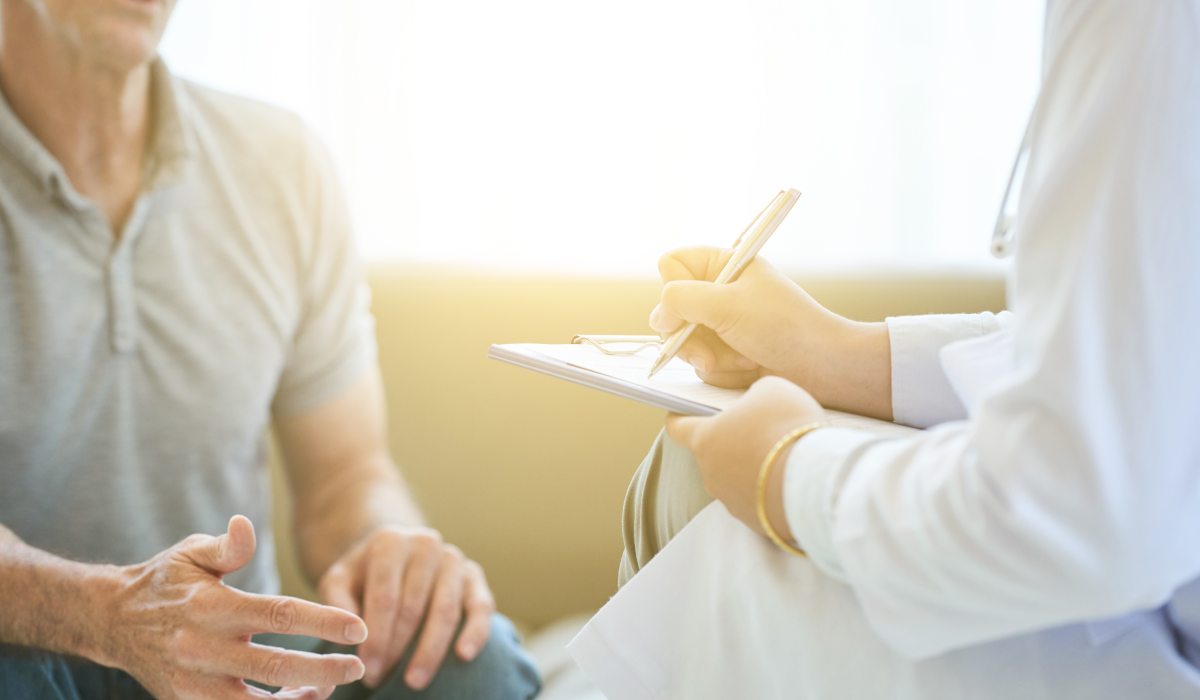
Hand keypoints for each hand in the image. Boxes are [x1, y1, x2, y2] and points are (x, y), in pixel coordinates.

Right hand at [99, 516, 367, 699]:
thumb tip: (246, 524)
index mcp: (211, 607)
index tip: (358, 627)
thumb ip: (227, 546)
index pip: (277, 615)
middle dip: (323, 671)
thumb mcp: (190, 553)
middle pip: (274, 668)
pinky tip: (297, 699)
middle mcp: (202, 649)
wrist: (111, 621)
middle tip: (359, 667)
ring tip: (328, 687)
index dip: (322, 622)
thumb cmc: (165, 582)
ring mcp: (193, 685)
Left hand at [316, 527, 494, 689]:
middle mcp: (425, 545)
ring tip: (415, 681)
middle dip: (397, 648)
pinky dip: (476, 631)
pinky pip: (481, 606)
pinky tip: (464, 655)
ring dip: (430, 650)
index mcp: (390, 543)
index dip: (376, 636)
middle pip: (413, 606)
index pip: (385, 597)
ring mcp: (453, 559)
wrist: (394, 553)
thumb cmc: (363, 574)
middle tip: (382, 679)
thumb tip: (352, 632)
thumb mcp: (339, 580)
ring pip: (445, 610)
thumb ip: (337, 601)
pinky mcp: (474, 575)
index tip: (367, 668)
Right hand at [649, 246, 891, 419]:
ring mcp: (725, 325)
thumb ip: (680, 300)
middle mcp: (721, 293)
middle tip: (707, 350)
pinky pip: (704, 364)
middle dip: (689, 336)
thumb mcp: (726, 304)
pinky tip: (750, 369)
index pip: (673, 265)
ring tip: (743, 358)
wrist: (822, 367)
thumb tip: (659, 315)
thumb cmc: (783, 327)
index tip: (685, 309)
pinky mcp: (730, 354)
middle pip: (672, 310)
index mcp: (726, 266)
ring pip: (685, 342)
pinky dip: (724, 371)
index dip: (672, 289)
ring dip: (712, 357)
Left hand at [666, 376, 826, 538]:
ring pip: (737, 479)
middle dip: (734, 441)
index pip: (677, 428)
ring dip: (754, 468)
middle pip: (715, 453)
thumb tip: (754, 407)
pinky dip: (772, 490)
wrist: (815, 480)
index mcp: (705, 439)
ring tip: (786, 456)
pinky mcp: (755, 522)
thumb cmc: (787, 426)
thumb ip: (753, 395)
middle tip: (763, 430)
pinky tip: (795, 480)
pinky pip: (760, 500)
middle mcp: (711, 474)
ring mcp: (731, 501)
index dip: (681, 417)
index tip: (686, 411)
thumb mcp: (772, 390)